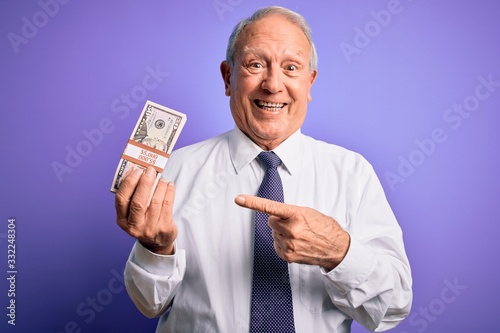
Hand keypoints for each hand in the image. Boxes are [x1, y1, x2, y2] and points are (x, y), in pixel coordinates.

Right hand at [115, 166, 176, 254]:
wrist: (157, 242)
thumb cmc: (143, 221)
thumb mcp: (132, 213)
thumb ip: (131, 196)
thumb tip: (134, 171)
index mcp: (122, 220)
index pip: (121, 199)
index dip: (128, 183)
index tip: (136, 170)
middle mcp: (134, 226)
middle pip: (138, 202)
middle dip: (144, 183)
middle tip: (150, 170)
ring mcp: (149, 228)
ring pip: (155, 202)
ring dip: (159, 186)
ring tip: (162, 178)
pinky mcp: (163, 227)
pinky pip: (167, 205)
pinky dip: (169, 192)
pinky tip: (169, 185)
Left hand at [235, 195, 349, 269]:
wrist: (337, 248)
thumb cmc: (324, 228)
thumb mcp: (308, 212)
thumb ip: (290, 212)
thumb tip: (274, 214)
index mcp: (297, 214)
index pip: (270, 207)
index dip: (252, 203)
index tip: (239, 199)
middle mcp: (291, 229)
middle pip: (270, 221)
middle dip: (279, 221)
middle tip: (294, 224)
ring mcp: (289, 244)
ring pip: (274, 234)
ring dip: (282, 233)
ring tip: (299, 236)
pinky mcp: (288, 256)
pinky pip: (276, 245)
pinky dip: (283, 244)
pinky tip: (296, 244)